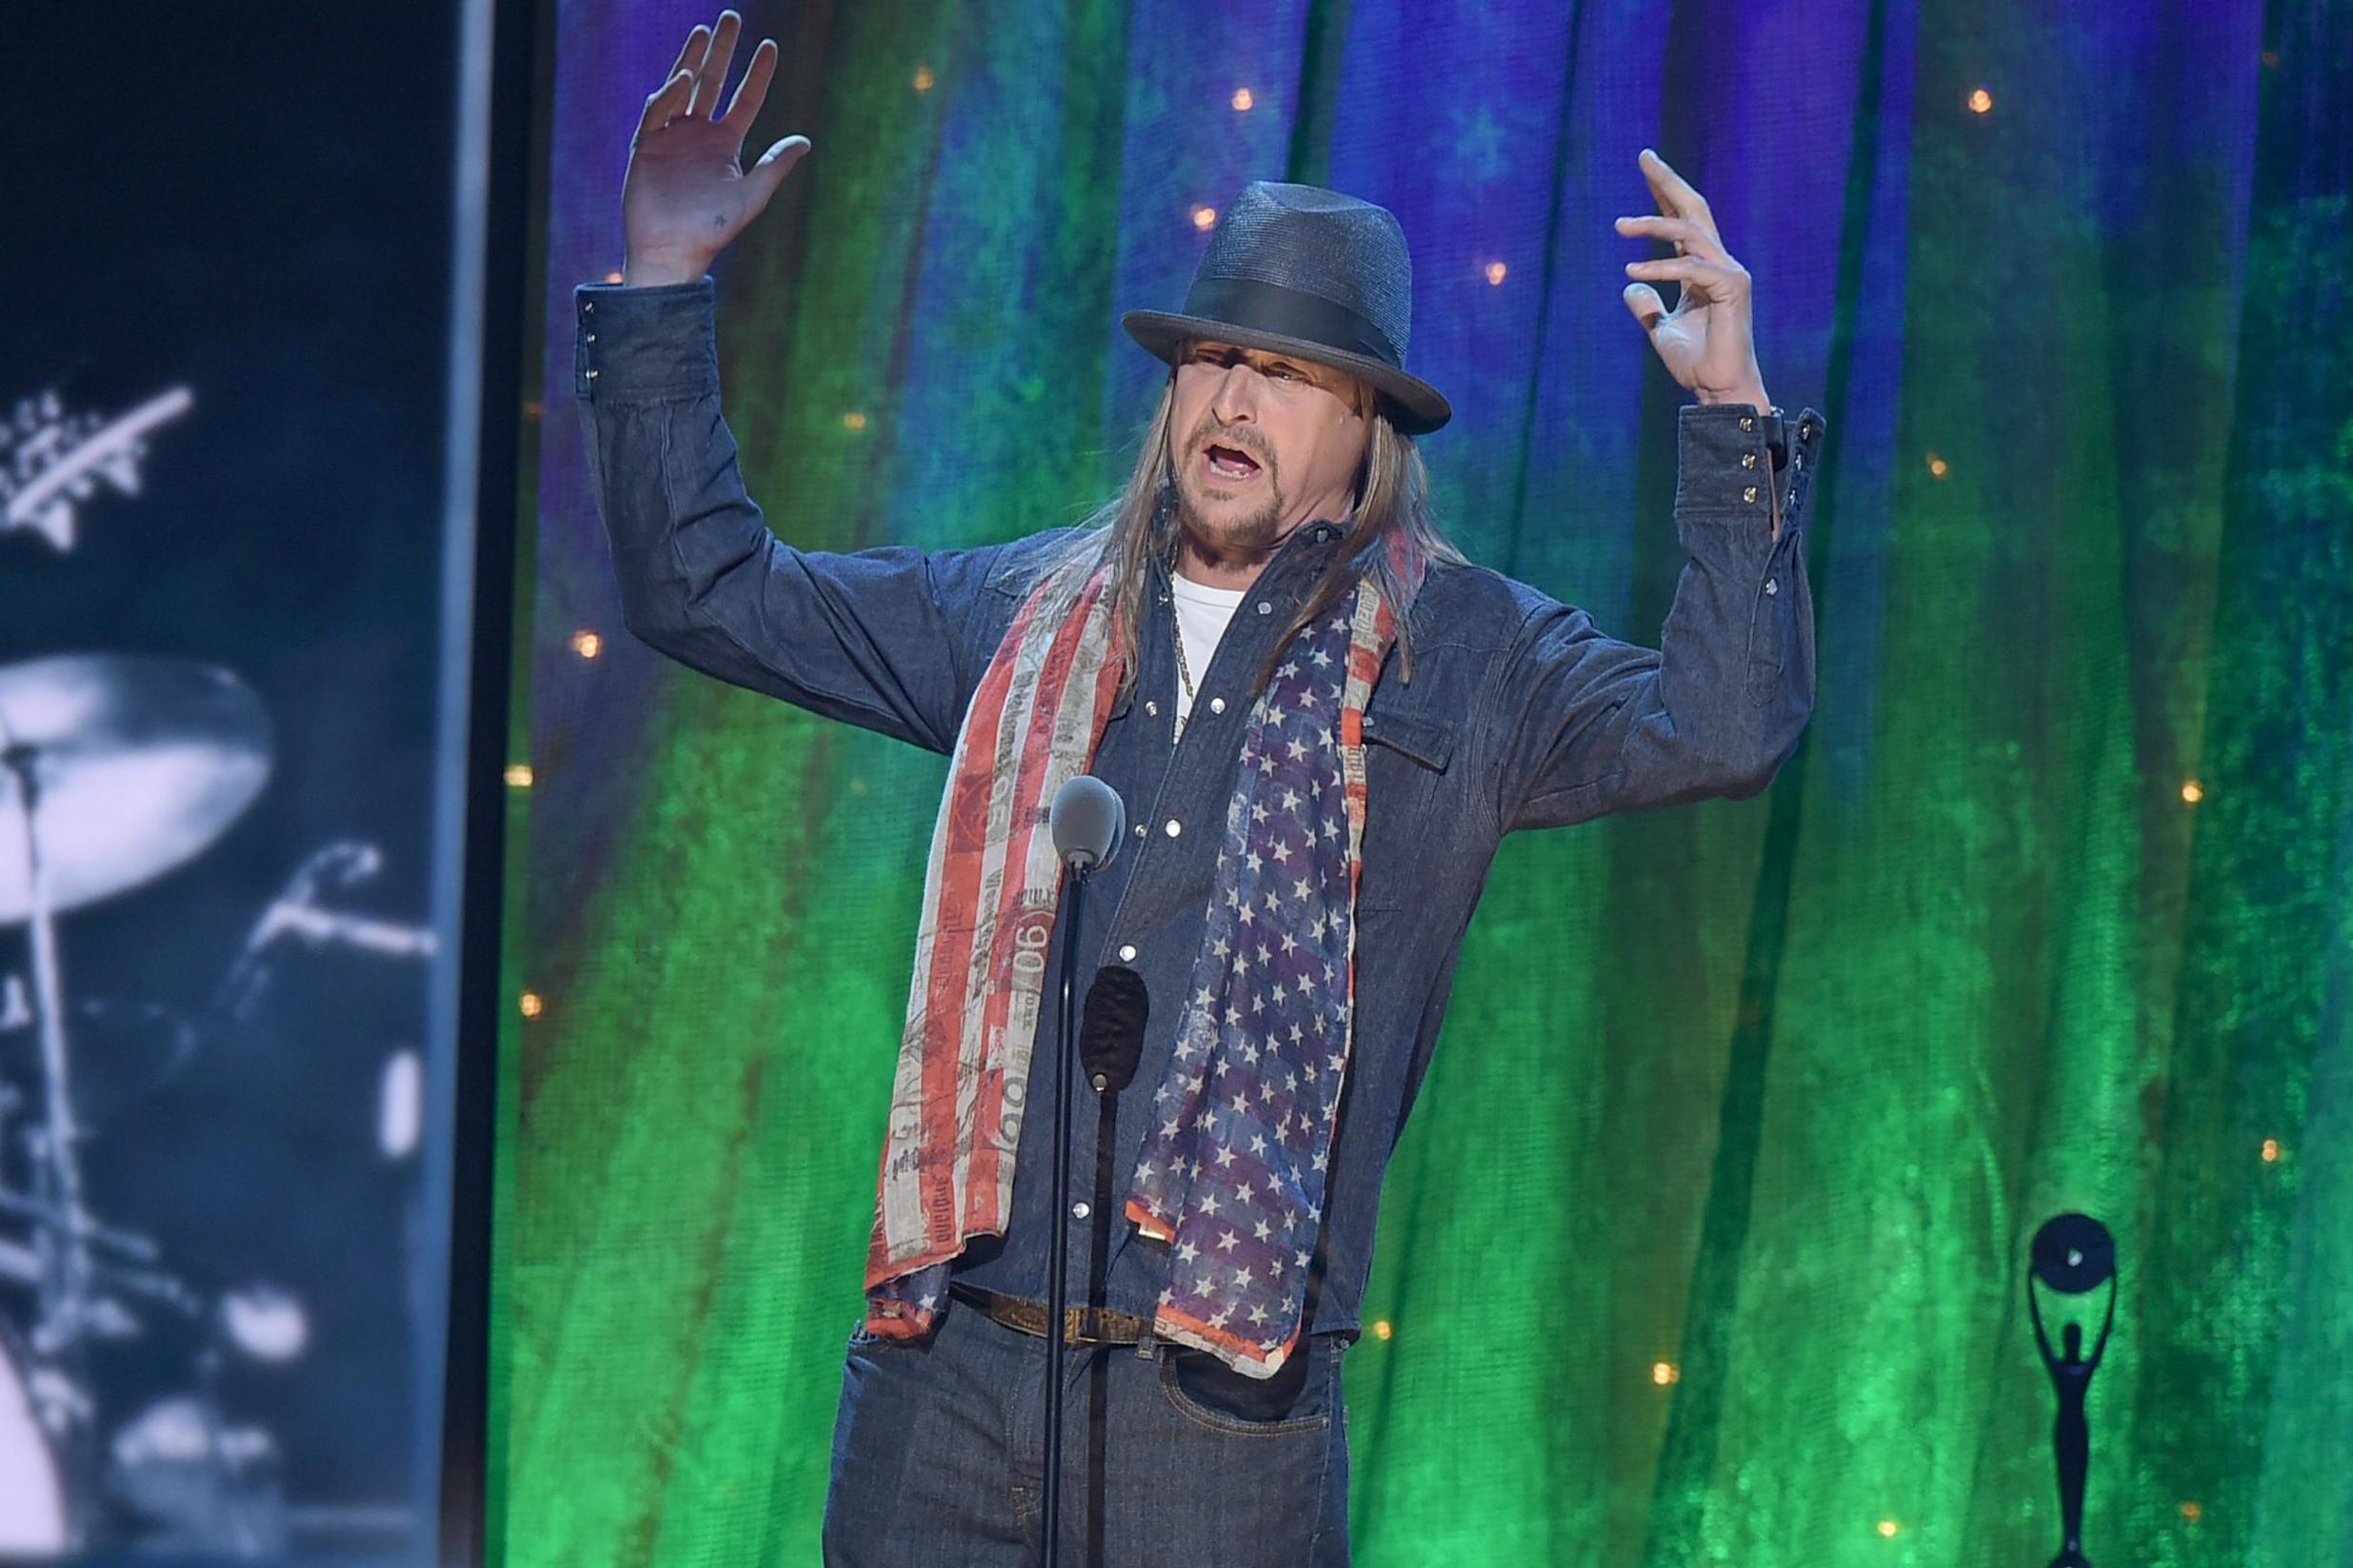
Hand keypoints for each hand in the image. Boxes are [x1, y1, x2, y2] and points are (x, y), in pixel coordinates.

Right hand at [621, 10, 808, 286]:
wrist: (674, 251)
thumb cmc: (713, 229)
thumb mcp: (752, 195)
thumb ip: (776, 165)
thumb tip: (806, 140)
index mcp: (725, 144)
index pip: (745, 100)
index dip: (757, 74)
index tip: (770, 46)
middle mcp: (697, 134)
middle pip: (712, 82)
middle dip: (721, 51)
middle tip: (730, 17)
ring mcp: (670, 136)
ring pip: (682, 88)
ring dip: (693, 59)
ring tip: (704, 30)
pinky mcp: (645, 145)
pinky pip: (657, 112)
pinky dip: (670, 95)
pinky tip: (685, 78)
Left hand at [1616, 149, 1770, 409]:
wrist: (1717, 388)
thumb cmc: (1695, 362)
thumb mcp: (1660, 329)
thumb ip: (1647, 305)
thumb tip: (1631, 284)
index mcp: (1703, 269)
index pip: (1683, 220)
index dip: (1664, 192)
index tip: (1646, 166)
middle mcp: (1719, 263)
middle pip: (1694, 209)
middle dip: (1668, 181)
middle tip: (1644, 156)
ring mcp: (1729, 273)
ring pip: (1690, 233)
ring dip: (1653, 224)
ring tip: (1619, 225)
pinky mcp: (1732, 288)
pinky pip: (1691, 268)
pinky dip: (1661, 266)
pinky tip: (1633, 268)